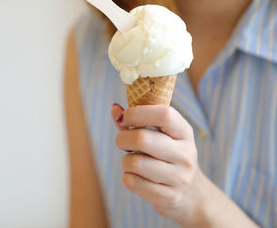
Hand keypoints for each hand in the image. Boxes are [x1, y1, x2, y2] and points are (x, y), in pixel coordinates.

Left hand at [110, 104, 206, 226]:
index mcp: (184, 132)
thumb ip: (136, 121)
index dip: (138, 113)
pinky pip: (132, 182)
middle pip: (142, 139)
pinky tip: (137, 177)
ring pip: (134, 163)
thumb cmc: (167, 157)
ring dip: (125, 161)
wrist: (192, 195)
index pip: (164, 114)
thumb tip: (114, 109)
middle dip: (123, 139)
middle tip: (122, 142)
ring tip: (132, 162)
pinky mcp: (169, 197)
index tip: (124, 118)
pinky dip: (127, 178)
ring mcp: (179, 178)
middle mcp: (185, 154)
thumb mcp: (160, 136)